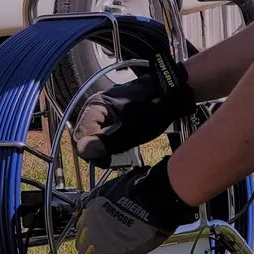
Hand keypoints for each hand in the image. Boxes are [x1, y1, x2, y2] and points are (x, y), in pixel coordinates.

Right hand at [73, 52, 195, 166]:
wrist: (172, 93)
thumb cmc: (155, 108)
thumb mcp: (133, 130)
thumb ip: (108, 141)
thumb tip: (84, 151)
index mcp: (96, 105)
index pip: (80, 137)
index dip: (91, 152)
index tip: (108, 160)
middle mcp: (94, 106)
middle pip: (84, 137)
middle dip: (98, 149)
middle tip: (116, 156)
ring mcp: (101, 109)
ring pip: (93, 136)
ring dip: (105, 146)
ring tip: (122, 148)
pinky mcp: (109, 113)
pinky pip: (101, 131)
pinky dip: (110, 140)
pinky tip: (123, 141)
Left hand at [75, 156, 196, 253]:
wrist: (154, 200)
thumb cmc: (147, 191)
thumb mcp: (122, 189)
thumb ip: (113, 200)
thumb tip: (119, 203)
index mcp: (93, 203)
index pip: (82, 223)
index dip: (90, 232)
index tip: (96, 236)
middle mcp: (89, 220)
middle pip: (81, 240)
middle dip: (88, 246)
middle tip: (98, 251)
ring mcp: (95, 238)